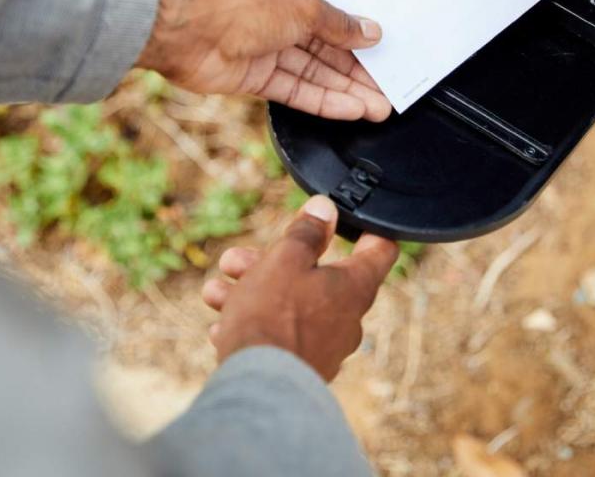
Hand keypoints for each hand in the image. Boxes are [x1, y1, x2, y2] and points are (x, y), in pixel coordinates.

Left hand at [136, 0, 391, 121]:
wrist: (186, 30)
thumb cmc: (240, 1)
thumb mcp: (304, 6)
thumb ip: (339, 25)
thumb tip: (371, 33)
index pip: (327, 6)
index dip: (355, 29)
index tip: (382, 47)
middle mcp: (271, 11)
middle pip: (322, 44)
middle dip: (355, 68)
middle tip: (387, 88)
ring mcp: (260, 45)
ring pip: (311, 71)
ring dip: (344, 89)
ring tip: (379, 107)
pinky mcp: (250, 76)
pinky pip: (293, 90)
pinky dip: (321, 100)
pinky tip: (350, 110)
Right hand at [201, 195, 398, 381]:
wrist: (258, 386)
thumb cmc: (272, 315)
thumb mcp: (284, 260)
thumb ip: (306, 232)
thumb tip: (326, 208)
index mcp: (354, 286)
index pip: (380, 250)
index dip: (368, 229)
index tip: (348, 219)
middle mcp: (348, 318)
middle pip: (316, 276)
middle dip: (271, 263)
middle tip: (235, 260)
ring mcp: (327, 346)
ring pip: (290, 305)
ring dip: (252, 292)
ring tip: (215, 292)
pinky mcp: (304, 367)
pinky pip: (281, 336)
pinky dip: (254, 325)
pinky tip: (221, 326)